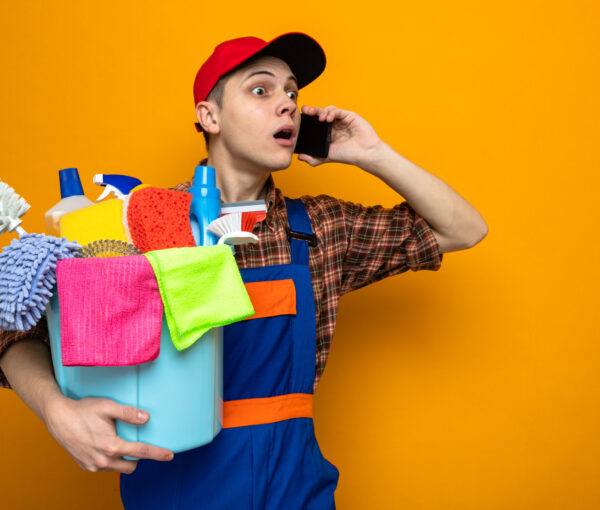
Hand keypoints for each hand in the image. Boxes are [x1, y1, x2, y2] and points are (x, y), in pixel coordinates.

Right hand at [44, 395, 173, 473]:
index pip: (141, 452)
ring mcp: (93, 465)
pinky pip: (105, 467)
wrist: (58, 418)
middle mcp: (102, 460)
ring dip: (123, 458)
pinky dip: (110, 459)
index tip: (170, 455)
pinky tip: (106, 445)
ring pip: (117, 468)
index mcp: (111, 446)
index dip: (158, 453)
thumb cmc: (83, 410)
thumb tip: (147, 418)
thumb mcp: (108, 407)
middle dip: (138, 457)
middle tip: (138, 443)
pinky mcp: (85, 466)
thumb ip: (128, 413)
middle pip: (131, 466)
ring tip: (119, 441)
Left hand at [297, 105, 382, 167]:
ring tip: (320, 119)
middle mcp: (334, 126)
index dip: (308, 119)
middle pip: (320, 113)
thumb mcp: (326, 157)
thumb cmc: (348, 155)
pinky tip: (329, 118)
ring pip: (328, 109)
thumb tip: (299, 157)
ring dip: (322, 111)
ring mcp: (341, 120)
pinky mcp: (349, 116)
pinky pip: (338, 110)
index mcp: (328, 133)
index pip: (315, 123)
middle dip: (312, 111)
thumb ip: (313, 158)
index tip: (301, 117)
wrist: (364, 154)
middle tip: (307, 111)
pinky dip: (332, 112)